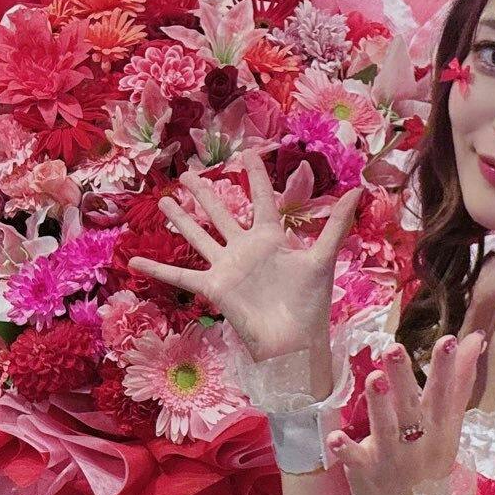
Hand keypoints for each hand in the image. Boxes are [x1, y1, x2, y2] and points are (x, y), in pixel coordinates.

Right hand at [126, 150, 360, 364]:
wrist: (294, 342)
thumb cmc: (311, 303)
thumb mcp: (323, 258)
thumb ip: (336, 224)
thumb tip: (358, 188)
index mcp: (272, 238)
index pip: (260, 198)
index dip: (254, 175)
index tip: (247, 151)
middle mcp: (246, 249)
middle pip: (221, 212)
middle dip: (206, 192)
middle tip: (189, 173)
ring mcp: (227, 267)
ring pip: (199, 236)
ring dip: (181, 219)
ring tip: (164, 201)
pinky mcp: (213, 288)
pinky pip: (181, 276)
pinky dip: (157, 269)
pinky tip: (135, 259)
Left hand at [327, 334, 485, 494]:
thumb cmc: (431, 467)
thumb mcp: (450, 428)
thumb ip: (458, 383)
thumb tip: (474, 338)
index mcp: (440, 428)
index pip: (445, 393)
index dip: (446, 368)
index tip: (447, 340)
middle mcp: (418, 441)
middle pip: (411, 405)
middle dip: (403, 377)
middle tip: (394, 349)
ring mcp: (392, 458)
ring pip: (386, 427)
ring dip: (379, 404)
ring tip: (374, 378)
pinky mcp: (367, 472)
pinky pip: (355, 460)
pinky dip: (345, 449)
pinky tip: (333, 436)